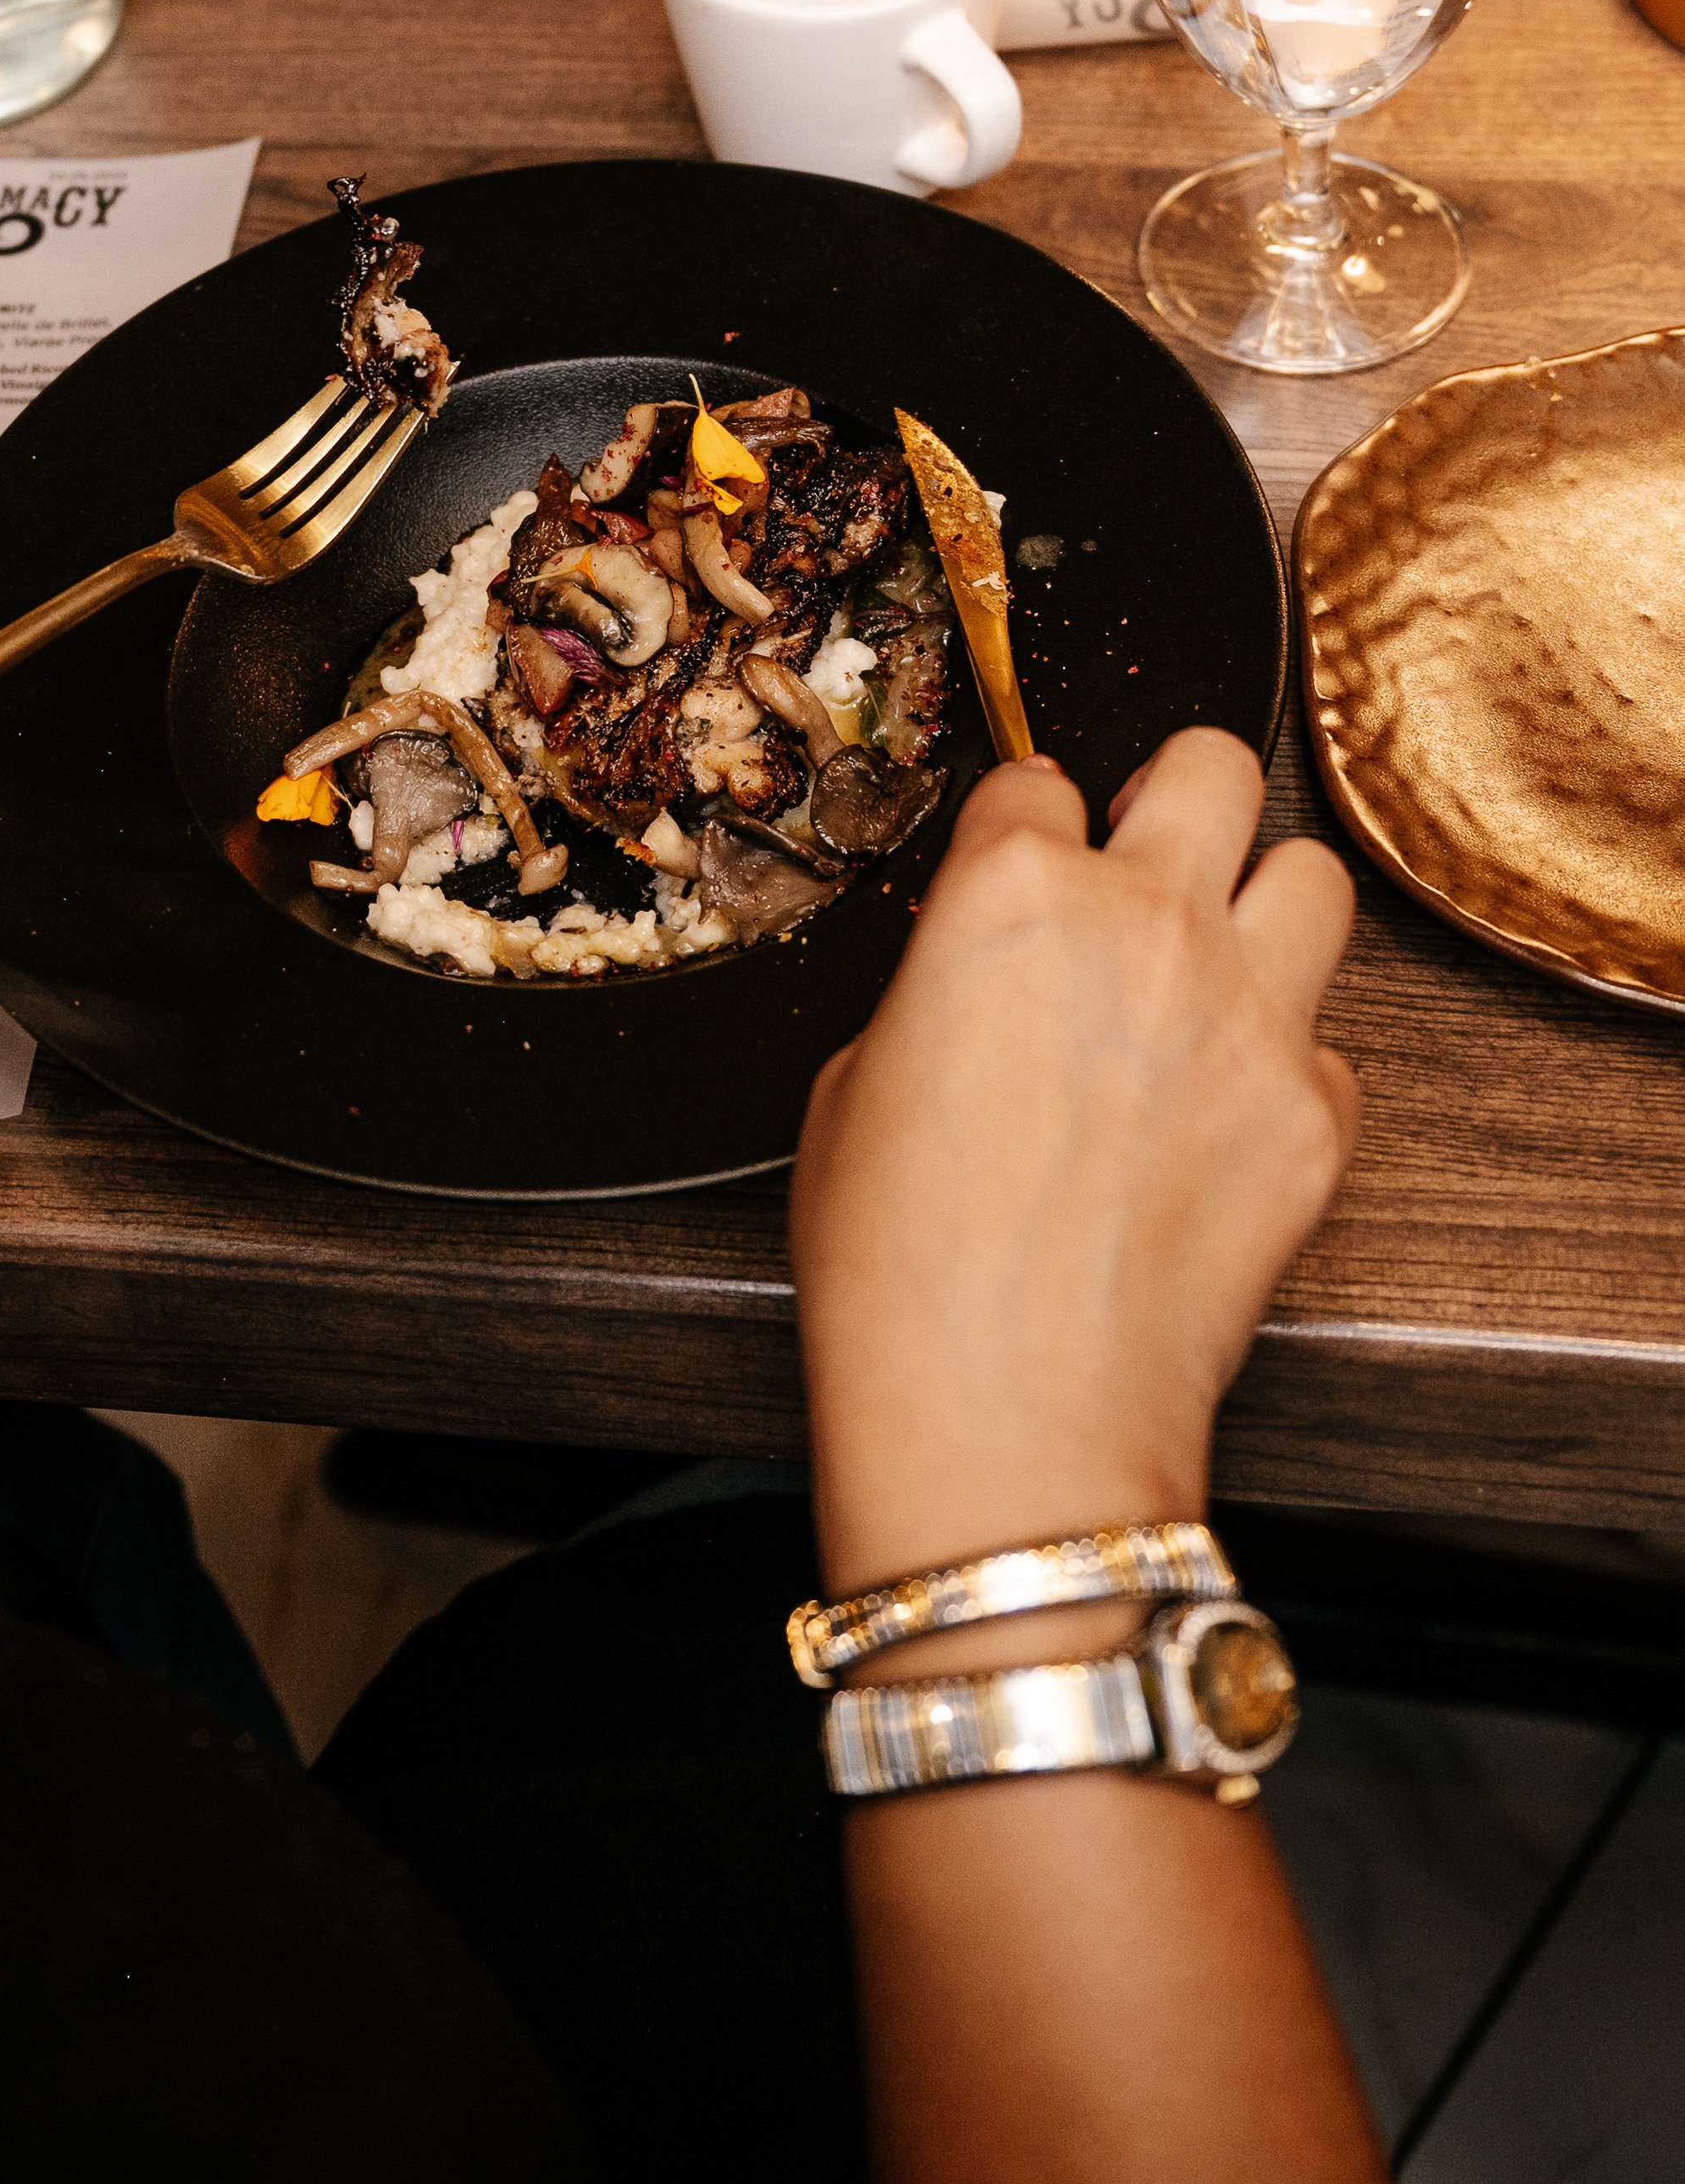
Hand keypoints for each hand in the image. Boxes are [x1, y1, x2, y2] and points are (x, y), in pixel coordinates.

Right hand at [791, 730, 1356, 1595]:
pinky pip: (1329, 1043)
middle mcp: (1146, 925)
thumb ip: (943, 988)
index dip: (1021, 820)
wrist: (1005, 1417)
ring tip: (1216, 959)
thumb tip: (983, 982)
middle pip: (1212, 766)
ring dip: (1261, 901)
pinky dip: (1285, 1062)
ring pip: (1314, 876)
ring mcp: (1252, 1015)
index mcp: (1009, 896)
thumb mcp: (853, 1085)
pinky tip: (1224, 1116)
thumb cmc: (900, 1269)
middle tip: (1149, 850)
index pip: (1034, 782)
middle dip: (1175, 795)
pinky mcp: (1317, 1116)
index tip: (1025, 846)